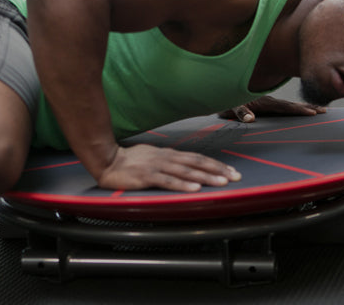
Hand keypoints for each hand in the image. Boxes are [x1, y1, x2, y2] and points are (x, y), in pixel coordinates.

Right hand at [96, 144, 241, 191]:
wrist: (107, 160)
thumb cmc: (130, 161)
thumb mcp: (154, 158)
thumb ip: (170, 163)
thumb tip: (187, 169)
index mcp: (169, 154)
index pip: (197, 158)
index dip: (215, 164)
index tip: (231, 171)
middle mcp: (167, 158)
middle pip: (197, 162)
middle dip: (218, 170)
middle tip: (235, 177)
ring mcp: (157, 166)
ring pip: (186, 171)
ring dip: (205, 177)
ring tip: (221, 183)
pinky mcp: (147, 176)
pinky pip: (168, 181)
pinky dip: (183, 184)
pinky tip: (194, 189)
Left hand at [218, 96, 325, 122]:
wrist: (222, 91)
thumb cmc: (226, 102)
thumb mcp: (230, 108)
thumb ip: (240, 112)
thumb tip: (250, 119)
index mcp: (264, 103)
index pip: (284, 107)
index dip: (298, 110)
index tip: (311, 112)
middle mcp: (269, 101)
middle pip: (292, 104)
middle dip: (308, 107)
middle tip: (324, 111)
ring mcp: (269, 102)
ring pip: (291, 104)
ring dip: (305, 107)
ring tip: (320, 110)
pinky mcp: (267, 104)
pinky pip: (285, 106)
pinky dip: (297, 107)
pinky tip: (303, 109)